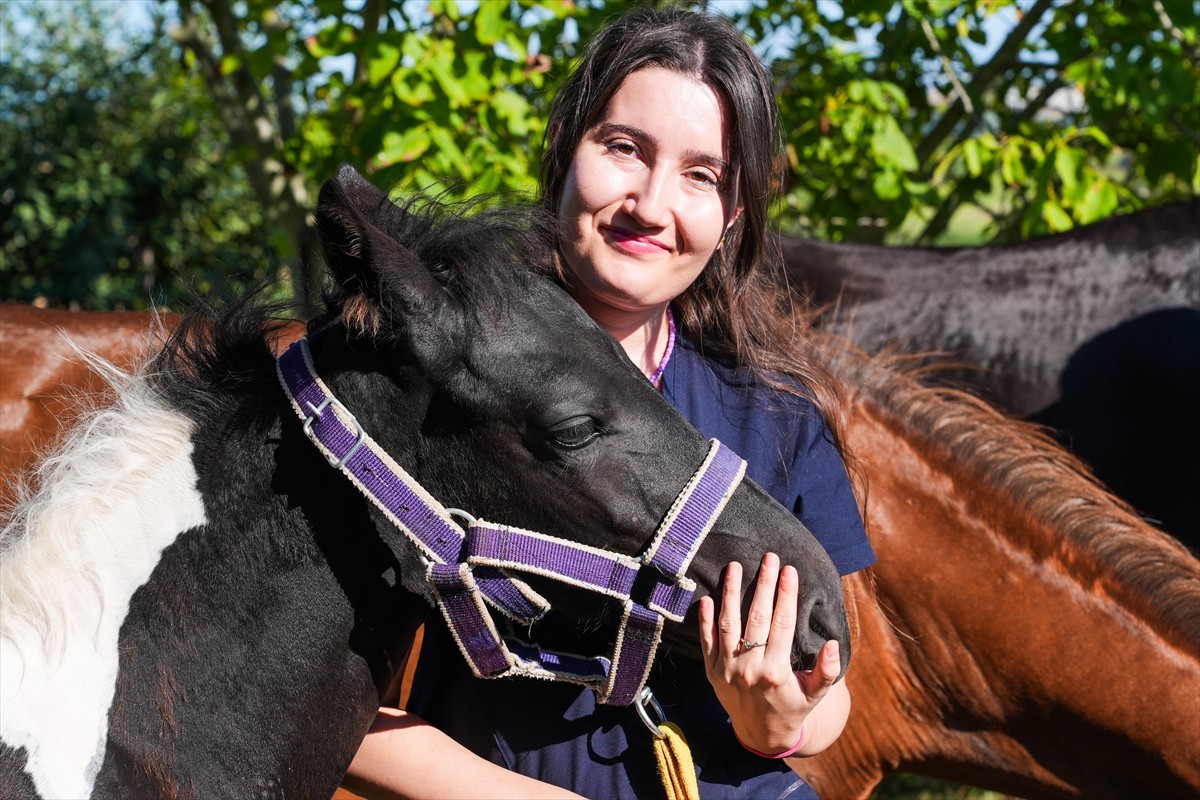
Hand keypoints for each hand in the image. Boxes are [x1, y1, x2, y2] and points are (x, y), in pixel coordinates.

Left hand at [697, 552, 843, 755]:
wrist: (762, 735)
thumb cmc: (793, 707)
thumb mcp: (815, 693)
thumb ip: (826, 670)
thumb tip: (832, 643)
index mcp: (776, 672)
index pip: (782, 624)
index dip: (786, 595)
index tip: (789, 570)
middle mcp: (749, 669)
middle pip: (756, 618)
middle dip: (763, 585)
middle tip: (768, 558)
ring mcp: (727, 670)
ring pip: (728, 624)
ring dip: (731, 593)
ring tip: (735, 566)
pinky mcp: (712, 672)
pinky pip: (706, 641)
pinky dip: (704, 620)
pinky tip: (707, 597)